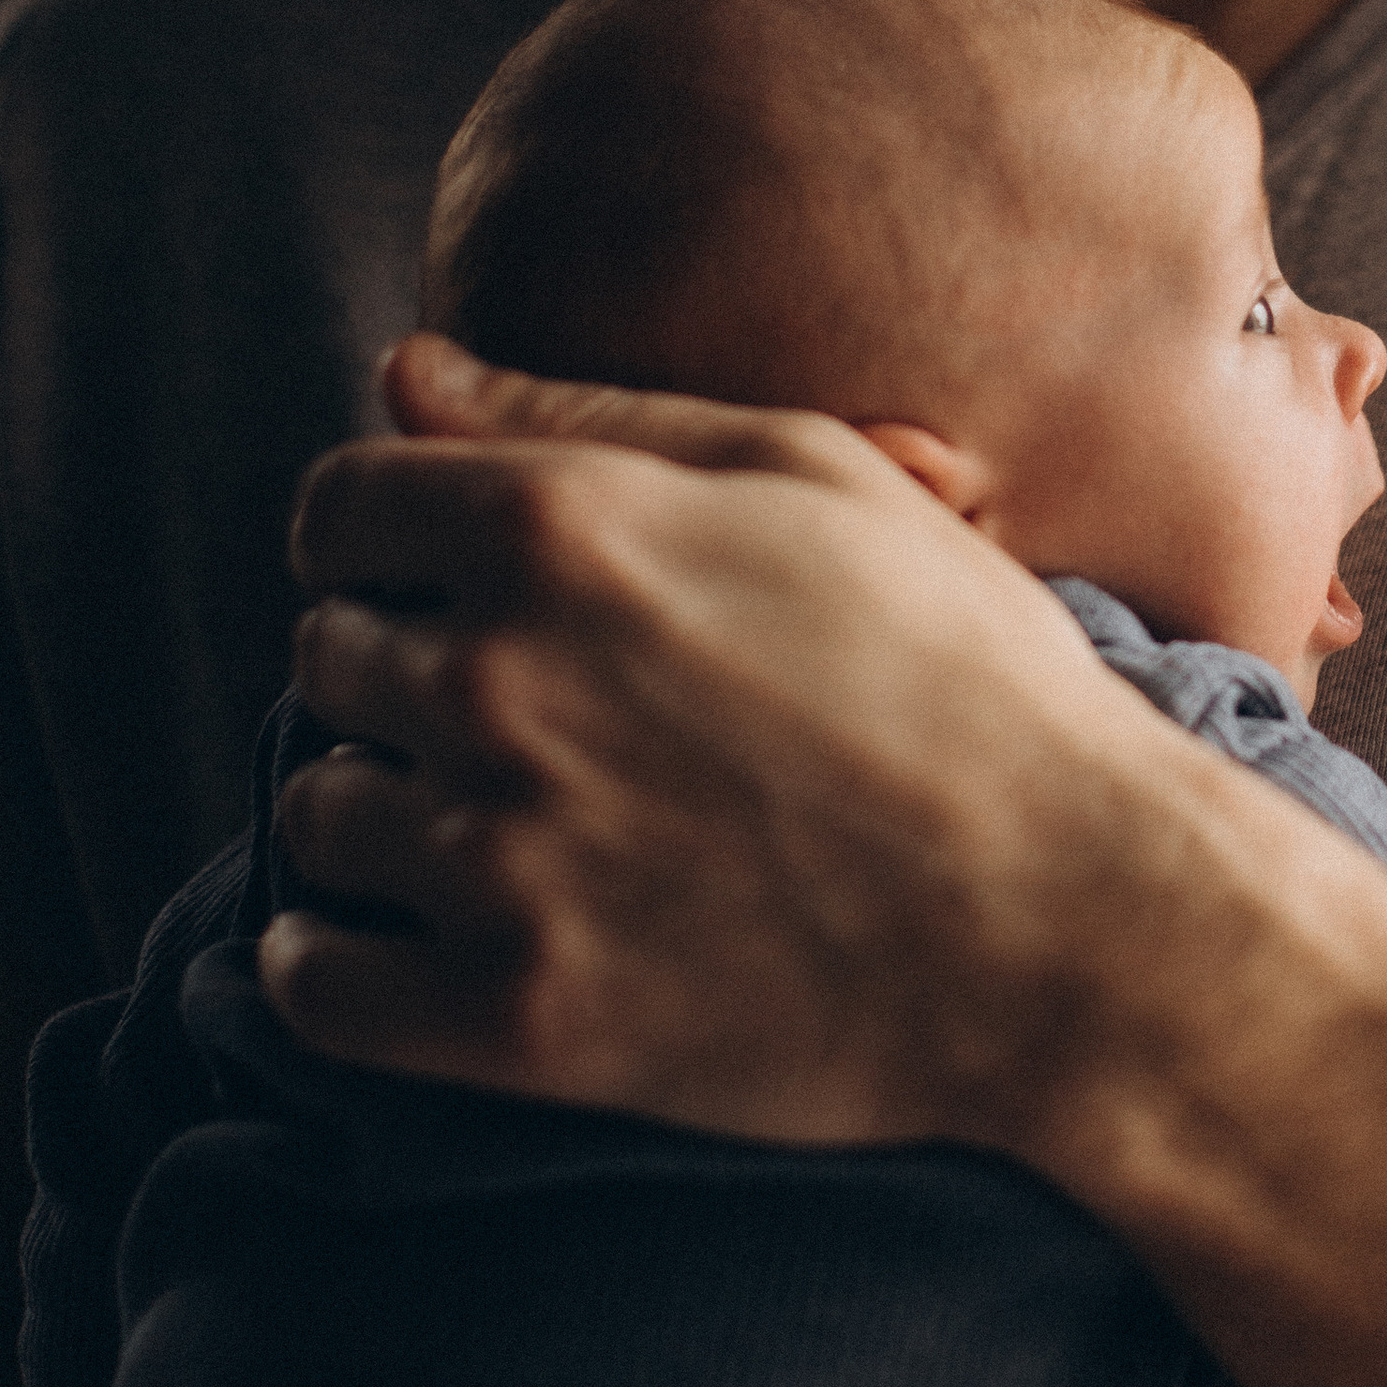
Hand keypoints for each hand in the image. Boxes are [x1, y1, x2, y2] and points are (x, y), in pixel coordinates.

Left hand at [262, 335, 1184, 1145]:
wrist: (1073, 919)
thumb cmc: (966, 676)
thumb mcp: (810, 478)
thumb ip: (584, 417)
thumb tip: (402, 369)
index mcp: (560, 526)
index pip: (340, 508)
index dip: (396, 539)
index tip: (464, 586)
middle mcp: (500, 678)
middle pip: (332, 654)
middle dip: (408, 670)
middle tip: (536, 714)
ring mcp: (502, 854)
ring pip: (322, 811)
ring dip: (390, 812)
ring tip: (513, 826)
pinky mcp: (518, 1017)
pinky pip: (313, 984)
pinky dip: (332, 962)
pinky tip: (416, 941)